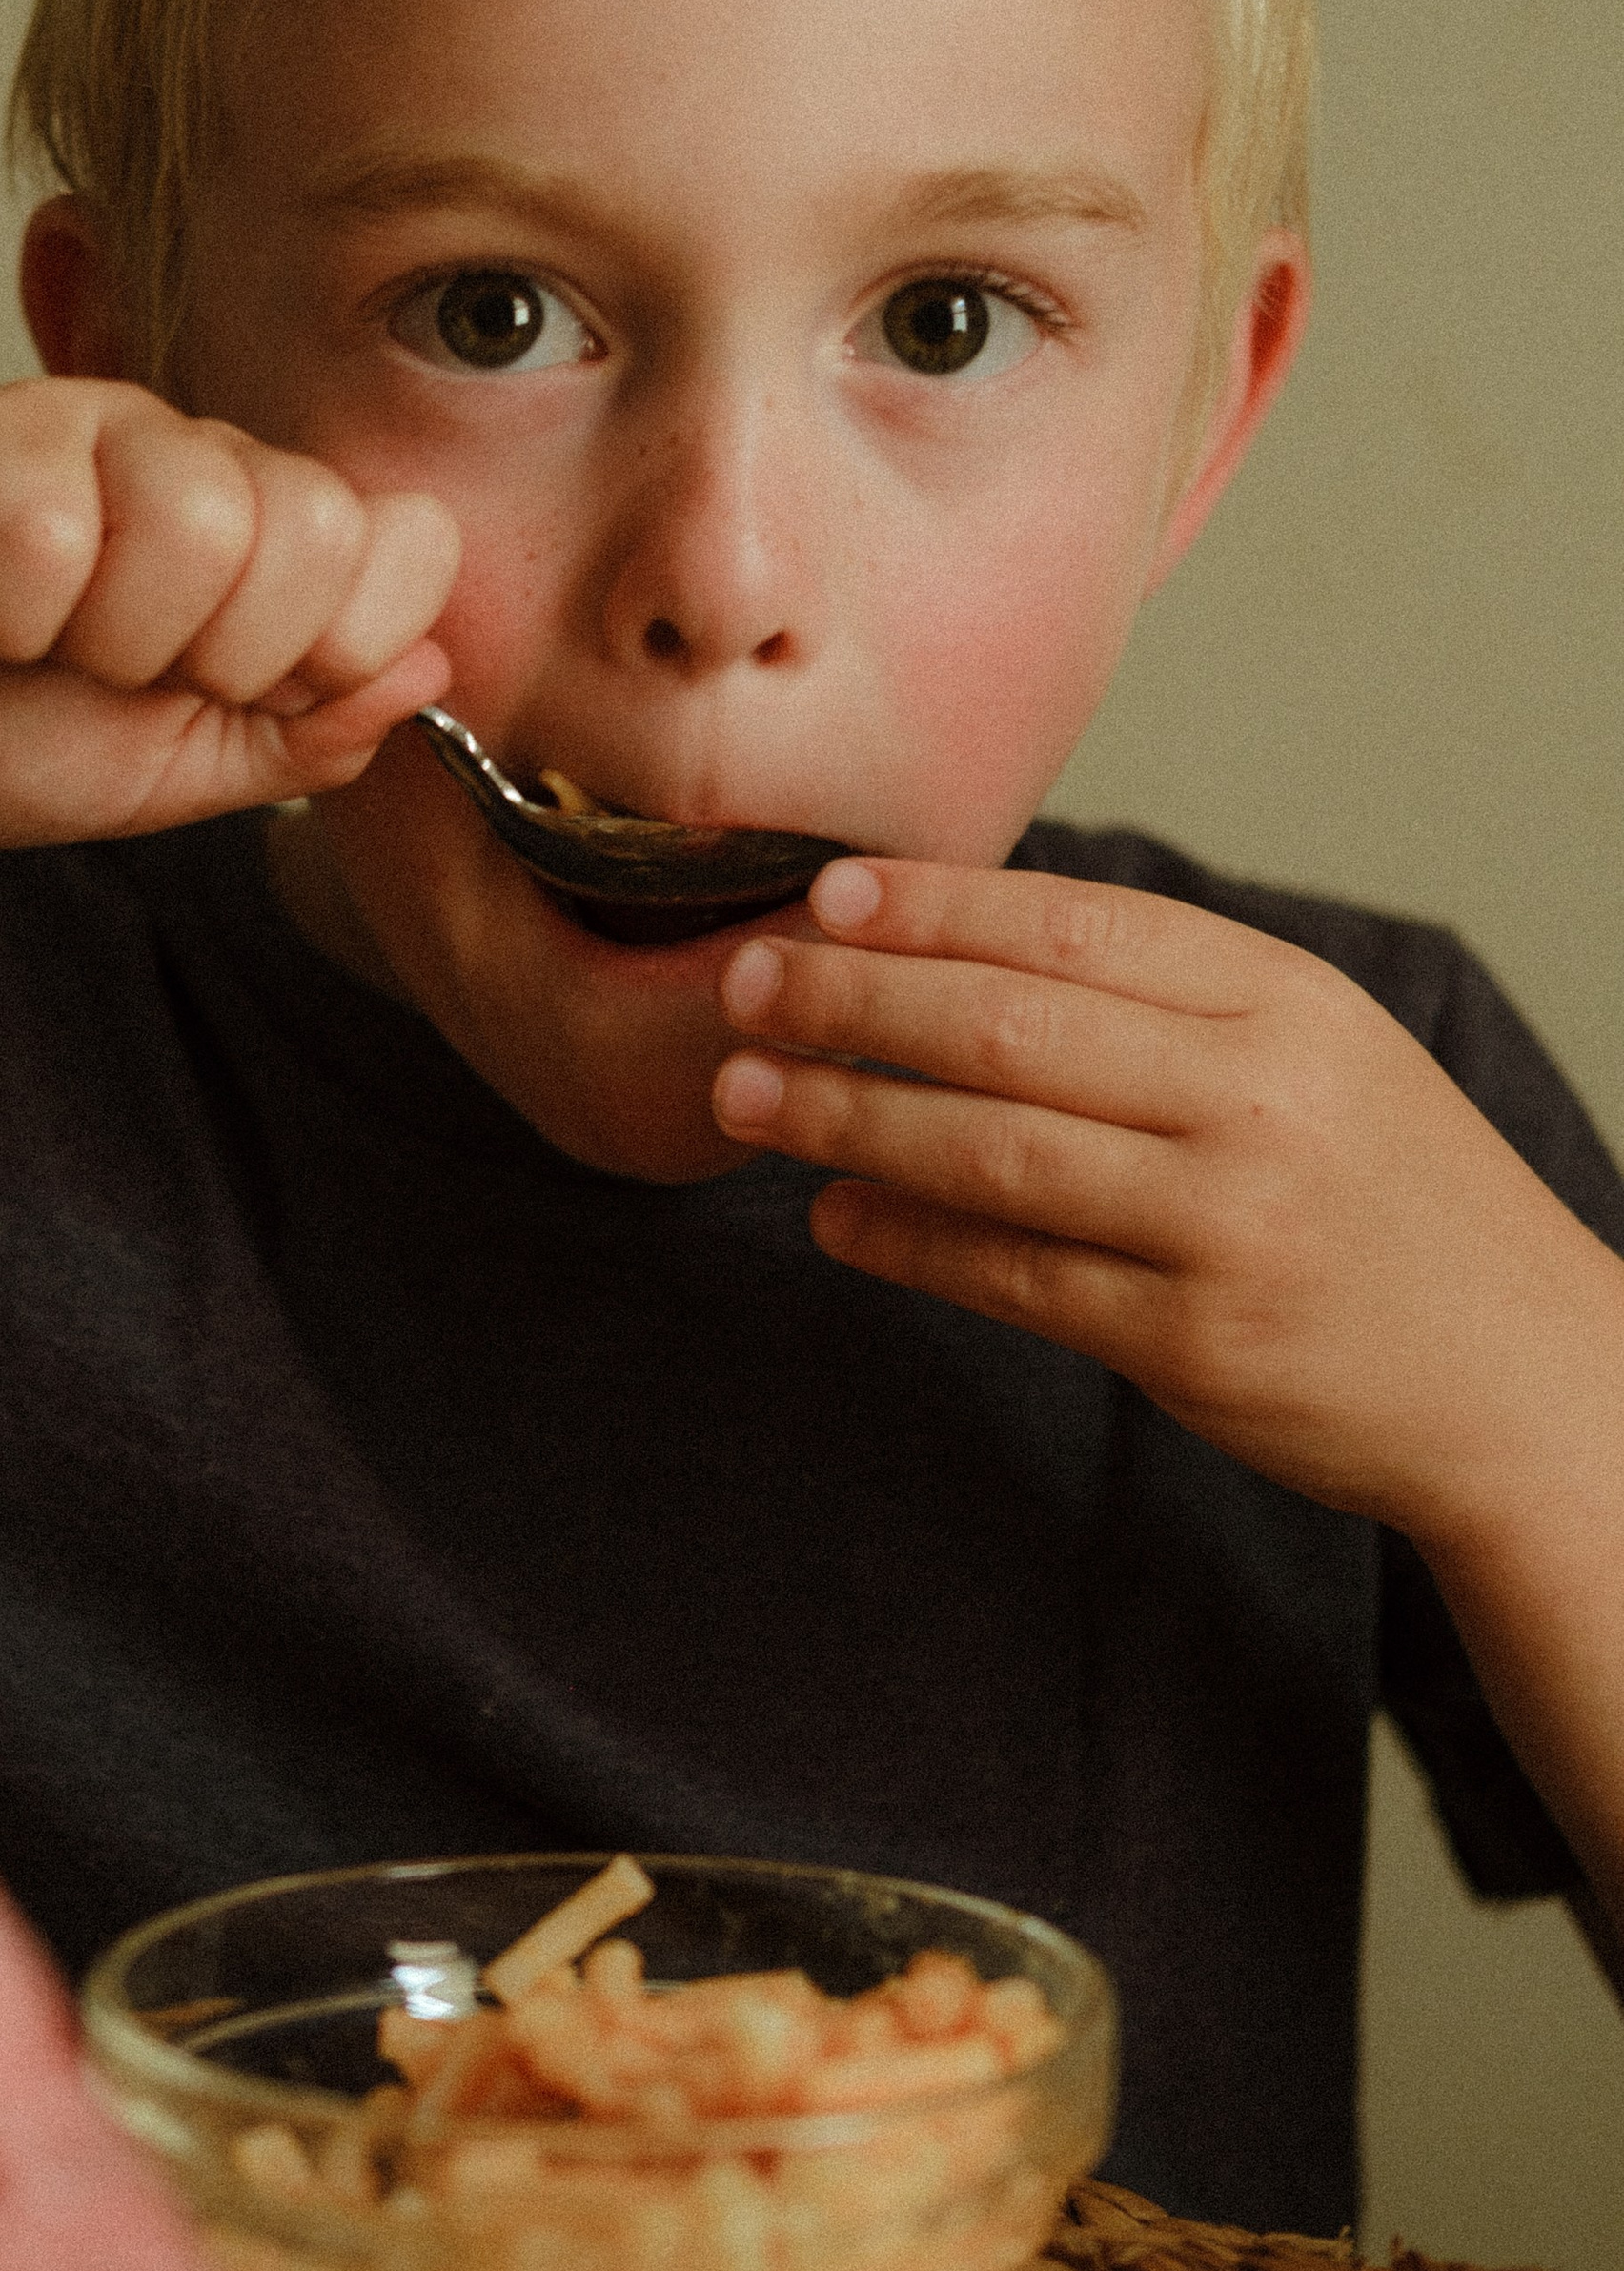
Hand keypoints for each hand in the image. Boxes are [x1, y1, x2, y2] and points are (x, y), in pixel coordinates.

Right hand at [0, 379, 458, 852]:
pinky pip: (62, 521)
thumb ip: (313, 734)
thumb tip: (429, 671)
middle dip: (218, 656)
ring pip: (203, 519)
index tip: (243, 694)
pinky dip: (8, 610)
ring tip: (44, 641)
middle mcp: (205, 465)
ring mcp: (104, 429)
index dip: (340, 645)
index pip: (410, 540)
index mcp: (272, 545)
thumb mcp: (186, 772)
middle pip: (320, 528)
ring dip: (107, 637)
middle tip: (121, 670)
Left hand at [709, 855, 1623, 1552]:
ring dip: (847, 1116)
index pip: (1078, 927)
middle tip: (745, 980)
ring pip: (992, 1150)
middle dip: (856, 999)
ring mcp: (1225, 1222)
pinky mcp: (1193, 1339)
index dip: (936, 908)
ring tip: (745, 1092)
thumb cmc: (1395, 1202)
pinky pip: (1014, 1277)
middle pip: (1011, 1027)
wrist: (1526, 1376)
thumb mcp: (1322, 1054)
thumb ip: (1173, 1001)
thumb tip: (966, 944)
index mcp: (1286, 1003)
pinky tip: (833, 1214)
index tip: (826, 894)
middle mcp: (1257, 1099)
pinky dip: (907, 1241)